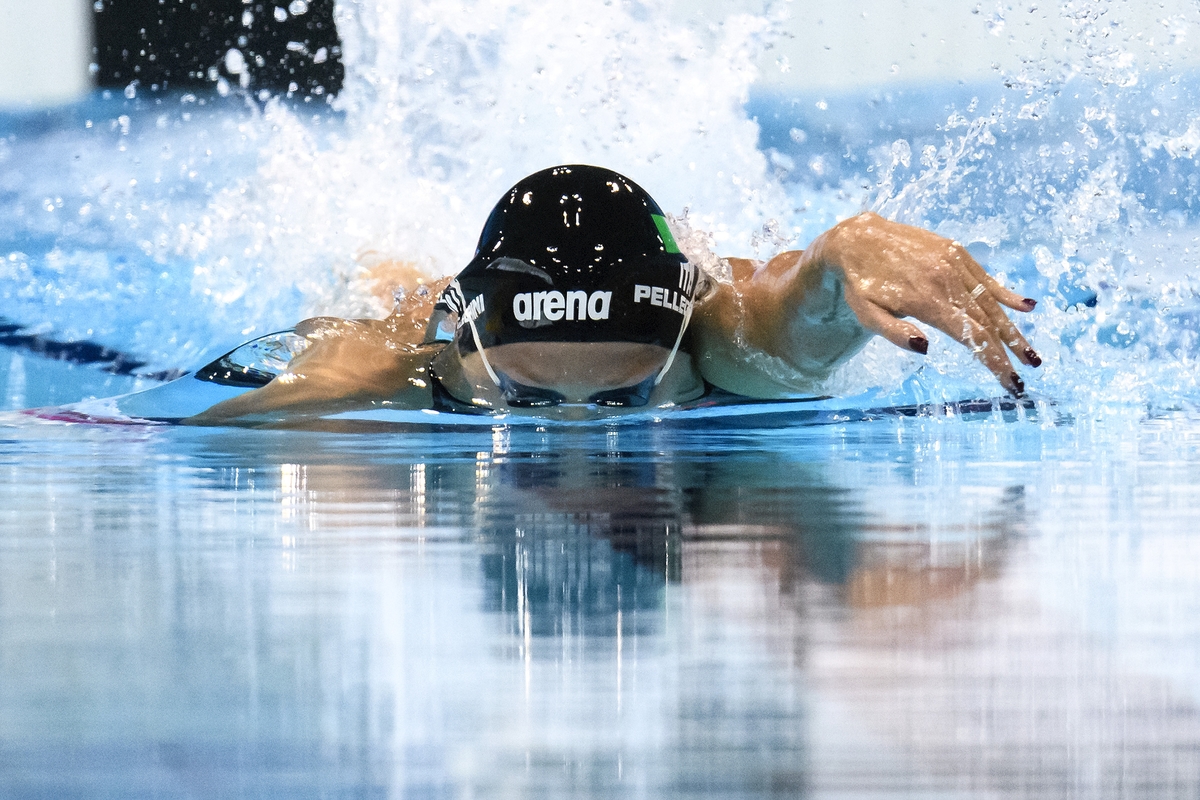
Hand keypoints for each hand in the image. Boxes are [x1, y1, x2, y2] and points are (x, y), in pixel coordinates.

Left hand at [812, 212, 1039, 395]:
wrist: (856, 238)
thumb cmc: (860, 285)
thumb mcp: (865, 314)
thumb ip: (894, 332)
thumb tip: (926, 350)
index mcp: (926, 299)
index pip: (970, 335)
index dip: (994, 360)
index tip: (1010, 382)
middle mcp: (946, 279)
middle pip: (986, 321)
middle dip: (1008, 351)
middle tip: (1027, 373)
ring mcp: (954, 262)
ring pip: (990, 301)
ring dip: (1013, 328)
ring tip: (1030, 353)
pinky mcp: (955, 251)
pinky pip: (985, 277)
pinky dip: (1006, 293)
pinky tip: (1028, 307)